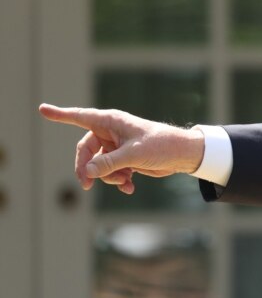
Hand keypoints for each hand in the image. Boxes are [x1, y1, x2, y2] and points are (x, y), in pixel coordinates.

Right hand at [39, 104, 204, 194]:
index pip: (80, 117)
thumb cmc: (161, 145)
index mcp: (111, 121)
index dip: (61, 115)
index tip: (42, 108)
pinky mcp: (125, 159)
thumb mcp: (134, 154)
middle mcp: (111, 132)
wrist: (182, 155)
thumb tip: (88, 172)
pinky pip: (111, 171)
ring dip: (108, 176)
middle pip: (86, 151)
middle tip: (87, 185)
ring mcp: (117, 146)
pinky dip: (118, 180)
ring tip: (126, 182)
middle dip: (87, 168)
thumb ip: (110, 163)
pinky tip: (130, 188)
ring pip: (99, 165)